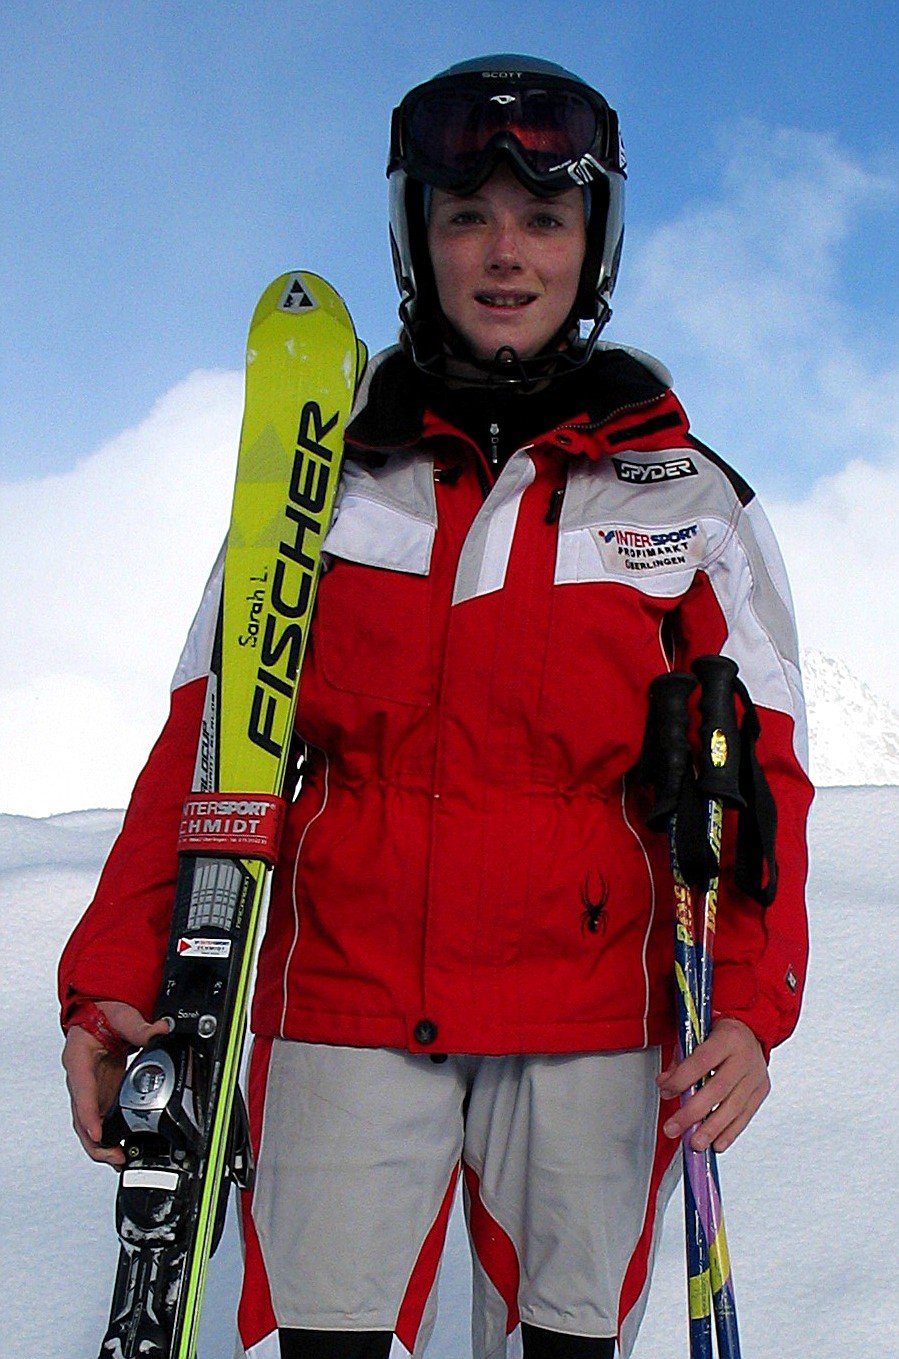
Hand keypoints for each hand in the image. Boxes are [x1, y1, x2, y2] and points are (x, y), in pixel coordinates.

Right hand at [62, 1001, 169, 1166]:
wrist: (98, 1011)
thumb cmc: (102, 1014)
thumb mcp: (122, 1016)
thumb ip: (140, 1026)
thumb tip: (162, 1030)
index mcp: (78, 1060)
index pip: (81, 1091)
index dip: (88, 1115)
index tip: (99, 1135)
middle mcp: (80, 1079)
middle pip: (81, 1118)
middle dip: (96, 1142)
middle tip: (116, 1156)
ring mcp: (89, 1089)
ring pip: (88, 1124)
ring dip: (101, 1144)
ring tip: (120, 1159)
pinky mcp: (100, 1093)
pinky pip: (101, 1119)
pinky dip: (109, 1135)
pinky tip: (122, 1147)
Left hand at [657, 1016, 769, 1152]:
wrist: (752, 1029)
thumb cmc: (720, 1032)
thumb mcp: (697, 1035)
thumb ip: (680, 1060)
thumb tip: (664, 1084)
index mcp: (728, 1038)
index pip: (703, 1061)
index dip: (682, 1079)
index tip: (666, 1091)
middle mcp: (745, 1058)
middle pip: (718, 1090)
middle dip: (693, 1113)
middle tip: (674, 1128)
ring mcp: (756, 1076)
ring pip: (733, 1108)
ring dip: (711, 1130)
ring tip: (694, 1143)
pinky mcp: (761, 1091)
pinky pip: (745, 1116)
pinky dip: (729, 1133)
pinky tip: (716, 1143)